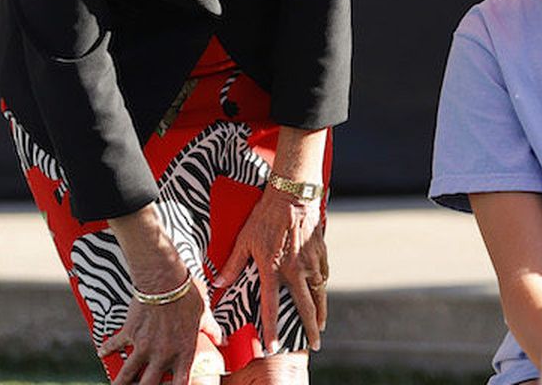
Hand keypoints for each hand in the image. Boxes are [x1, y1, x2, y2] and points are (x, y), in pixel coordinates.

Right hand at [99, 273, 222, 384]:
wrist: (164, 280)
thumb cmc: (186, 296)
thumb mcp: (204, 314)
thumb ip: (212, 330)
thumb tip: (222, 339)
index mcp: (183, 352)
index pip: (181, 383)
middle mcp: (162, 354)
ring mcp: (144, 345)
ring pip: (128, 374)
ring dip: (120, 383)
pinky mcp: (130, 333)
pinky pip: (115, 344)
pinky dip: (107, 349)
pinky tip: (102, 354)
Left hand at [214, 184, 326, 352]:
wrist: (292, 195)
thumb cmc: (265, 216)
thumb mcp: (244, 240)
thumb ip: (232, 264)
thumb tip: (218, 282)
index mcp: (273, 269)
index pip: (271, 307)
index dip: (271, 329)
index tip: (273, 347)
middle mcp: (295, 270)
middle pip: (306, 307)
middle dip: (311, 328)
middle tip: (316, 344)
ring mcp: (310, 262)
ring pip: (319, 294)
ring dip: (320, 311)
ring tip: (320, 325)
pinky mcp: (320, 252)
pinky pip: (323, 276)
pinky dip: (322, 287)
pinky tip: (321, 293)